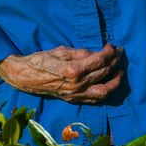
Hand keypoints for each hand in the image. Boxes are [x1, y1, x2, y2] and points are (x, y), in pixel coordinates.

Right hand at [0, 44, 123, 103]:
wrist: (25, 77)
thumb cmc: (40, 60)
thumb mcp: (60, 51)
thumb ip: (80, 53)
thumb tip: (95, 53)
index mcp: (74, 69)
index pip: (100, 60)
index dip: (110, 52)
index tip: (113, 45)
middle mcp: (77, 84)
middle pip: (104, 73)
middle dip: (115, 62)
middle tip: (120, 54)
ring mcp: (76, 94)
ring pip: (104, 91)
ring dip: (115, 81)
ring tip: (120, 72)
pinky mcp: (73, 100)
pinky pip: (95, 99)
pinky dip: (105, 92)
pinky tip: (109, 85)